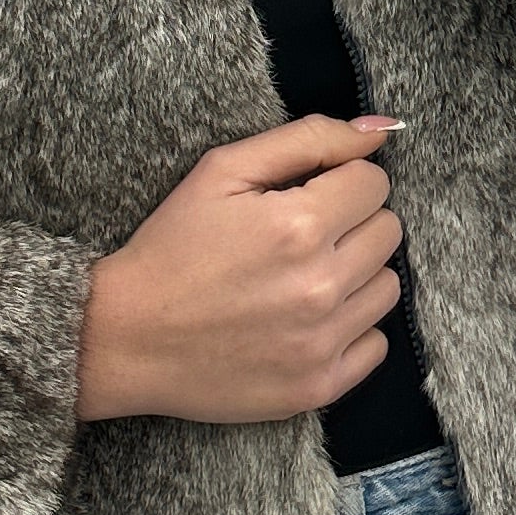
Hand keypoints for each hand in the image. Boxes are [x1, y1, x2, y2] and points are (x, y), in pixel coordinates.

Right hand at [75, 113, 404, 422]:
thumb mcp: (223, 170)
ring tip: (303, 277)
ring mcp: (322, 341)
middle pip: (387, 232)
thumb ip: (309, 139)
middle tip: (301, 237)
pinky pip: (376, 345)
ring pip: (388, 287)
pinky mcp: (318, 385)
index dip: (340, 182)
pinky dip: (351, 329)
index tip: (308, 196)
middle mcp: (320, 285)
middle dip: (351, 224)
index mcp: (299, 225)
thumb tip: (382, 129)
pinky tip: (308, 320)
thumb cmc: (172, 248)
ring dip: (356, 275)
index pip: (373, 184)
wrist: (127, 337)